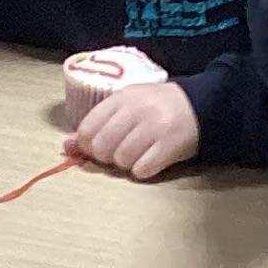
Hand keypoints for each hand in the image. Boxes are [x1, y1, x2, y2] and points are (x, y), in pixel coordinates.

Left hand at [66, 77, 199, 181]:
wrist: (201, 106)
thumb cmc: (157, 109)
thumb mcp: (126, 107)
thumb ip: (97, 124)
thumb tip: (66, 145)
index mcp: (123, 97)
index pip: (88, 128)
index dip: (88, 144)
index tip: (98, 146)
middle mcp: (138, 109)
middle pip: (102, 147)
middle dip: (107, 156)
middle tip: (121, 151)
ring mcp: (155, 126)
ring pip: (121, 160)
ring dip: (126, 164)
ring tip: (139, 154)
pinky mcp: (170, 145)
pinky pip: (142, 170)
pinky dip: (143, 170)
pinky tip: (151, 160)